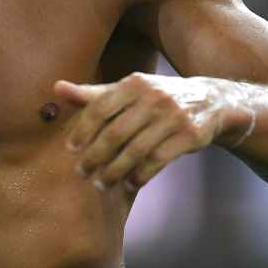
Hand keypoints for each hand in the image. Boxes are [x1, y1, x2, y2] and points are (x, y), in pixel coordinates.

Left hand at [55, 73, 242, 192]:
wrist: (211, 100)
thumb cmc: (157, 98)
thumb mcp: (128, 91)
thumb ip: (93, 94)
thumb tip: (56, 88)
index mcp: (134, 83)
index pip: (100, 108)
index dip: (83, 130)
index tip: (70, 150)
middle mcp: (154, 97)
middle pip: (116, 133)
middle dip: (95, 156)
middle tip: (82, 173)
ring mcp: (174, 116)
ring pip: (136, 150)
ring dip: (115, 171)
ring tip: (102, 184)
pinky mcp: (190, 135)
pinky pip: (159, 160)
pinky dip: (141, 175)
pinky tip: (130, 184)